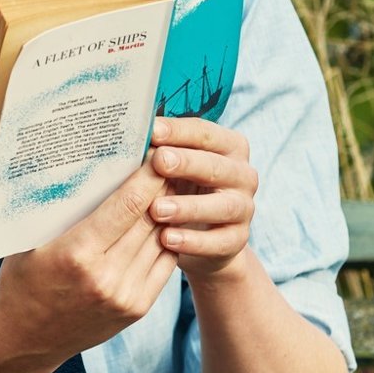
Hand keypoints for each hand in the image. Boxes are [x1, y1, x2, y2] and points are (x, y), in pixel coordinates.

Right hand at [0, 161, 180, 372]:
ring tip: (175, 181)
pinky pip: (164, 263)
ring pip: (163, 239)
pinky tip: (168, 217)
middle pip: (151, 218)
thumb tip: (94, 162)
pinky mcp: (137, 309)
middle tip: (174, 156)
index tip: (157, 149)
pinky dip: (169, 237)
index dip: (148, 174)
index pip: (128, 204)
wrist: (23, 341)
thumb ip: (63, 206)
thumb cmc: (21, 280)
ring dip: (173, 209)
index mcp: (77, 254)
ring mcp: (126, 297)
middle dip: (165, 185)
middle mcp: (107, 277)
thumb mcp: (30, 239)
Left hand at [146, 116, 256, 278]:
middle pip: (216, 166)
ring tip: (157, 210)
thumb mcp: (173, 167)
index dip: (179, 131)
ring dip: (189, 207)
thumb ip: (159, 151)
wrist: (202, 235)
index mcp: (229, 147)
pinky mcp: (238, 239)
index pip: (205, 133)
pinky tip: (167, 239)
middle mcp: (243, 175)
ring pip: (223, 206)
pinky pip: (219, 242)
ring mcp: (244, 208)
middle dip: (187, 163)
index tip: (152, 131)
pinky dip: (193, 242)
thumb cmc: (181, 188)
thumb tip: (129, 138)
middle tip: (159, 162)